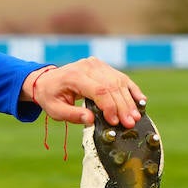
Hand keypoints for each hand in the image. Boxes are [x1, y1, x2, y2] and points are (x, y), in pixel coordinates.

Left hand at [27, 57, 146, 127]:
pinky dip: (132, 90)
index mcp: (74, 76)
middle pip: (112, 86)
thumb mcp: (54, 109)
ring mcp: (97, 65)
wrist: (47, 81)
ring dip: (129, 101)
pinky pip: (121, 78)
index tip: (115, 122)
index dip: (110, 107)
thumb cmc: (51, 96)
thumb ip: (72, 115)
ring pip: (119, 82)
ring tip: (136, 117)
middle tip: (130, 123)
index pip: (98, 90)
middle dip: (122, 106)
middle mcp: (87, 67)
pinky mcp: (104, 67)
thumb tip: (90, 120)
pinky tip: (140, 101)